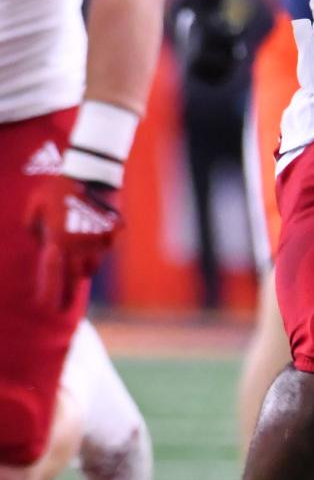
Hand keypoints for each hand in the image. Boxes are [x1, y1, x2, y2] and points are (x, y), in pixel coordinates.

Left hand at [27, 177, 123, 311]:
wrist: (92, 171)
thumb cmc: (59, 187)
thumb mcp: (36, 205)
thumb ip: (33, 229)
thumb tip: (41, 244)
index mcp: (58, 242)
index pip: (53, 278)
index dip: (49, 295)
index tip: (46, 308)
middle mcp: (79, 247)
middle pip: (74, 280)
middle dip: (68, 297)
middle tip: (63, 308)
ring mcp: (98, 241)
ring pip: (91, 267)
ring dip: (82, 270)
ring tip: (75, 267)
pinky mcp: (113, 233)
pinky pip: (104, 250)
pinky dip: (97, 251)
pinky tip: (91, 238)